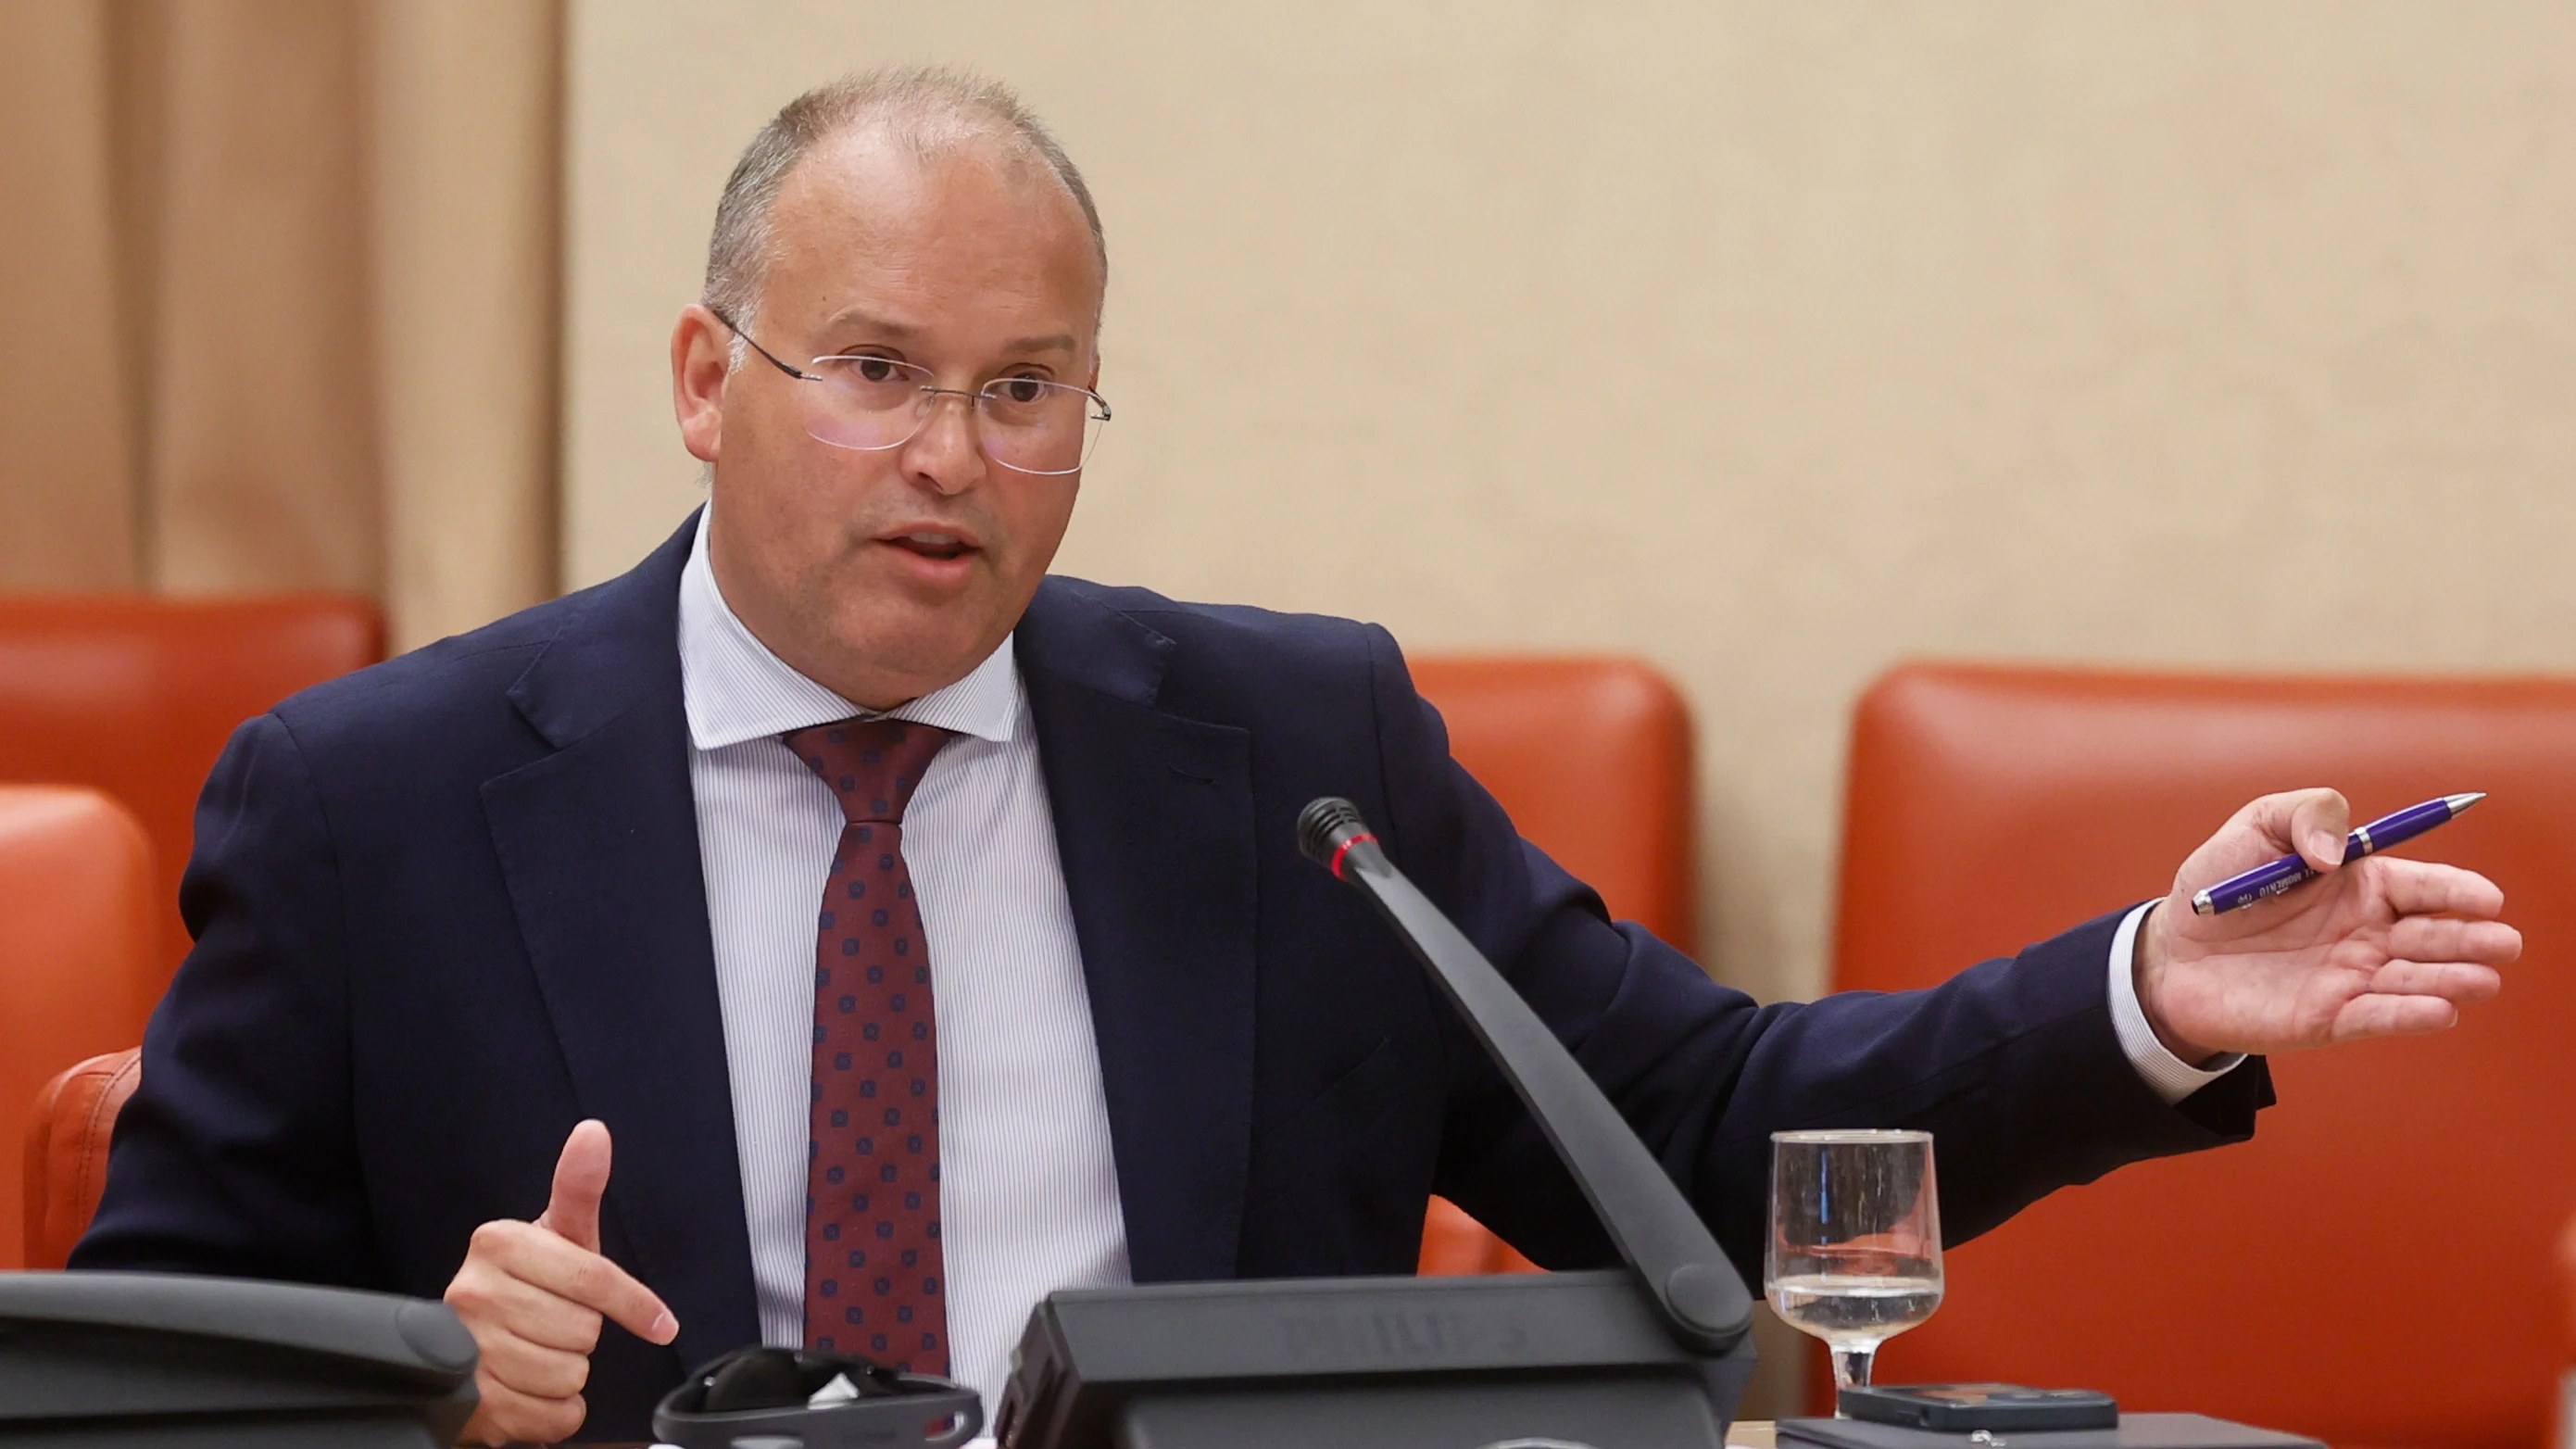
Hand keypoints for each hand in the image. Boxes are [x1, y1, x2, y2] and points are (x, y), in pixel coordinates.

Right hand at [445, 1120, 678, 1444]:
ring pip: (568, 1375)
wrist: (463, 1345)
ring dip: (567, 1374)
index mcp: (497, 1243)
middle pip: (582, 1330)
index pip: (593, 1279)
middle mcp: (471, 1293)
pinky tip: (532, 1388)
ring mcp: (464, 1349)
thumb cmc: (525, 1284)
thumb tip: (594, 1133)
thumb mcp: (556, 1235)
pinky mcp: (469, 1403)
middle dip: (582, 1333)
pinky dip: (556, 1412)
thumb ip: (578, 1188)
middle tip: (555, 1323)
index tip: (661, 1324)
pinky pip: (552, 1416)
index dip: (634, 1305)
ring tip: (539, 1353)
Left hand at [2136, 788, 2520, 1062]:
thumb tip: (2337, 855)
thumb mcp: (2255, 828)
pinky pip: (2374, 1018)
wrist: (2170, 953)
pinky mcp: (2328, 1018)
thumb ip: (2304, 816)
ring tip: (2483, 980)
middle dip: (2470, 938)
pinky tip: (2439, 1012)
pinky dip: (2406, 1016)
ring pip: (2414, 980)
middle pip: (2432, 935)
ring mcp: (2352, 977)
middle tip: (2502, 942)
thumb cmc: (2219, 886)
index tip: (2486, 897)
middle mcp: (2369, 933)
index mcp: (2362, 884)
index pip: (2423, 885)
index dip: (2457, 890)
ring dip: (2452, 980)